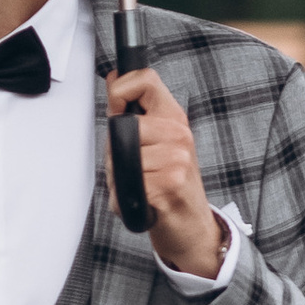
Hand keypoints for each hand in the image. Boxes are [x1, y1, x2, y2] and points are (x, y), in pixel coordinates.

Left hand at [105, 67, 224, 276]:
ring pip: (121, 156)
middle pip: (123, 125)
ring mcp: (177, 158)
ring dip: (118, 178)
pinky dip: (122, 199)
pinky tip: (140, 200)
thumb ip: (132, 114)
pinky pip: (126, 183)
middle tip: (130, 166)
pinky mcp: (169, 183)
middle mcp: (178, 134)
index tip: (117, 107)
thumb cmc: (168, 185)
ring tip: (138, 185)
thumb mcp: (154, 142)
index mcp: (173, 118)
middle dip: (114, 150)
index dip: (121, 88)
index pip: (145, 79)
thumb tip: (113, 79)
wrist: (191, 226)